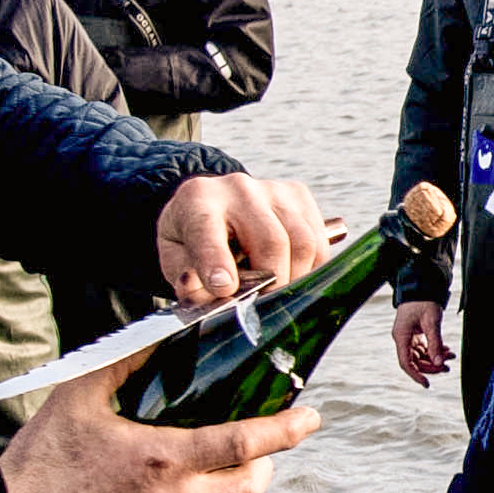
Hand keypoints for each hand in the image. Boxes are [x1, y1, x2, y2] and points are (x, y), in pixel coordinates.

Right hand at [0, 377, 316, 492]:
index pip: (244, 443)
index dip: (285, 431)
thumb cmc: (42, 458)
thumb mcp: (80, 396)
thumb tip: (164, 331)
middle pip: (250, 488)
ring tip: (209, 470)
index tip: (311, 417)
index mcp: (161, 459)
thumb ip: (127, 360)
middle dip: (264, 465)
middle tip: (259, 447)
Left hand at [152, 173, 332, 310]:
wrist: (213, 206)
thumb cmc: (192, 238)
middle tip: (264, 304)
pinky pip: (319, 241)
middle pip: (271, 240)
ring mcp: (273, 190)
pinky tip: (291, 273)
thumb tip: (215, 293)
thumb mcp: (174, 259)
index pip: (207, 230)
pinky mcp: (299, 196)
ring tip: (277, 290)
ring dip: (295, 277)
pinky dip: (311, 267)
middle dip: (272, 282)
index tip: (224, 289)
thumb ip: (186, 280)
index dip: (216, 262)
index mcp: (197, 201)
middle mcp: (238, 188)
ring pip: (303, 242)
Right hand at [391, 296, 449, 384]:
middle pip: (415, 361)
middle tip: (448, 367)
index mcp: (402, 336)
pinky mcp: (415, 334)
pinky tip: (447, 350)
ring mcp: (408, 336)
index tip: (427, 384)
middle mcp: (403, 338)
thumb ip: (435, 343)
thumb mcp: (432, 322)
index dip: (416, 375)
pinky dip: (435, 350)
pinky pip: (424, 348)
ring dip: (435, 358)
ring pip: (421, 356)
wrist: (422, 286)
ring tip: (451, 356)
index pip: (406, 363)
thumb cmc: (424, 301)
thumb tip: (439, 363)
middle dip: (431, 366)